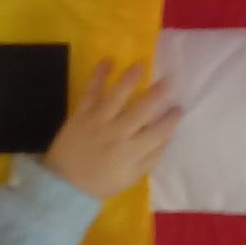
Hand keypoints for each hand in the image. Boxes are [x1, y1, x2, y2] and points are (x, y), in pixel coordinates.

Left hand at [40, 60, 181, 200]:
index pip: (159, 132)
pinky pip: (91, 92)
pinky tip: (107, 61)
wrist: (65, 183)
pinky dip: (98, 76)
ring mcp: (98, 121)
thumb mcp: (131, 177)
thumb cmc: (101, 181)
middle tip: (171, 79)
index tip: (180, 108)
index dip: (171, 119)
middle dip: (158, 94)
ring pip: (116, 97)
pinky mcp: (81, 114)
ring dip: (129, 79)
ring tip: (140, 65)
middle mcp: (117, 133)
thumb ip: (151, 157)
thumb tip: (168, 136)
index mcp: (132, 151)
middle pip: (141, 110)